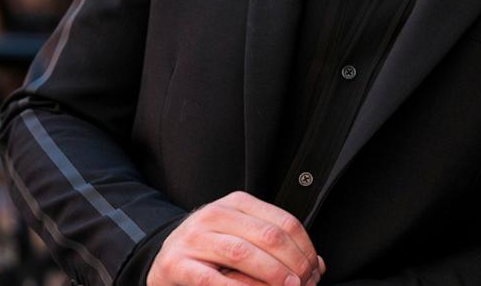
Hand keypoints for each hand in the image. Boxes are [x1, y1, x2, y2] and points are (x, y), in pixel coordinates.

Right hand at [148, 190, 325, 285]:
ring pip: (243, 253)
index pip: (283, 222)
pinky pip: (213, 279)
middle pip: (268, 236)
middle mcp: (215, 215)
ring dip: (272, 275)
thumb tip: (316, 265)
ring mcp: (194, 238)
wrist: (164, 257)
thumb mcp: (243, 235)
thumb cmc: (210, 248)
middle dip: (293, 263)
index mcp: (237, 203)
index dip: (304, 248)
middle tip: (303, 282)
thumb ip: (275, 246)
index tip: (313, 269)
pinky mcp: (177, 264)